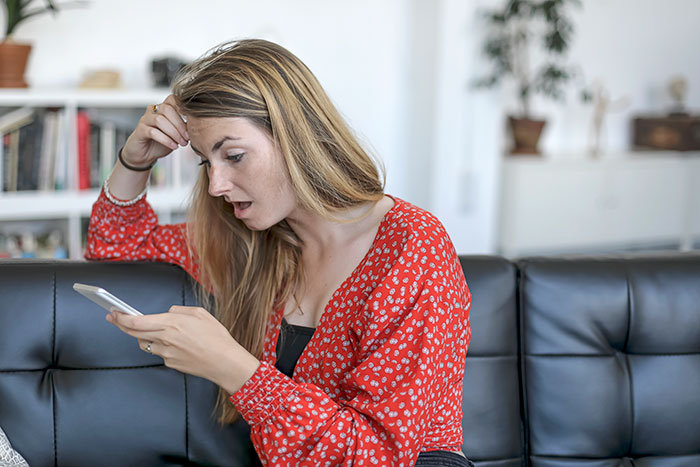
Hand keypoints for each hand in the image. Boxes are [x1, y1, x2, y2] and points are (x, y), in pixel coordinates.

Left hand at [106, 306, 259, 393]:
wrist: (224, 362)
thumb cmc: (216, 337)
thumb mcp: (200, 314)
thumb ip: (180, 311)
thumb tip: (168, 313)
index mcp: (171, 324)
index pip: (137, 321)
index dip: (121, 317)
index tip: (113, 312)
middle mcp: (165, 339)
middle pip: (134, 333)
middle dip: (121, 324)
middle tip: (114, 318)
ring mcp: (166, 353)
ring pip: (145, 343)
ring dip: (142, 336)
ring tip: (148, 330)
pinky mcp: (170, 364)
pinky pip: (159, 352)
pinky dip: (161, 346)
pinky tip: (174, 344)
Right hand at [120, 94, 188, 167]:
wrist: (144, 155)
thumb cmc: (160, 143)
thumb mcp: (176, 134)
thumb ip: (184, 127)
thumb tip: (198, 125)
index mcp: (162, 108)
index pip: (173, 99)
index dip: (183, 107)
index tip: (193, 121)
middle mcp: (153, 111)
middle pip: (167, 109)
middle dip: (180, 124)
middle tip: (187, 137)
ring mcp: (145, 119)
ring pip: (160, 120)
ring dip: (174, 133)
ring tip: (181, 143)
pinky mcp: (139, 130)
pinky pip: (153, 132)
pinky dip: (166, 140)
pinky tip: (173, 146)